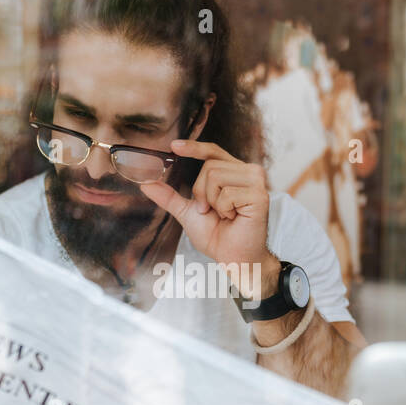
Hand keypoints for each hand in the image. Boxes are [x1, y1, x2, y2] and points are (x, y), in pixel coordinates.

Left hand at [140, 140, 276, 296]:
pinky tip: (234, 218)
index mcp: (232, 173)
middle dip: (201, 192)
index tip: (173, 146)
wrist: (234, 258)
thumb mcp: (188, 212)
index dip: (194, 147)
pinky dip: (223, 210)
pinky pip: (227, 193)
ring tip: (225, 215)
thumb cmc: (218, 237)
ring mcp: (255, 181)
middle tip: (210, 211)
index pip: (212, 152)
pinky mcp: (259, 195)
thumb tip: (145, 183)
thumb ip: (170, 196)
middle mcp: (247, 172)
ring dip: (212, 202)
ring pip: (216, 176)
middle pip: (209, 166)